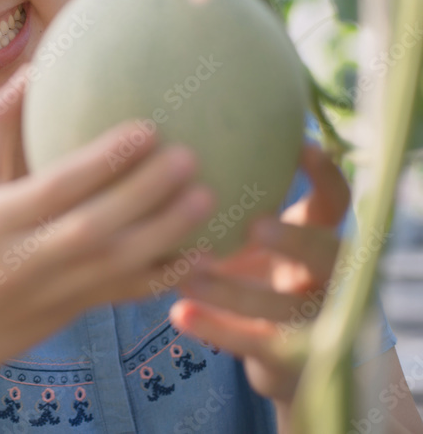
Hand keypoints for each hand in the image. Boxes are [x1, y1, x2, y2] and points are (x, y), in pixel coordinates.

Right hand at [0, 67, 215, 377]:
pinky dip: (170, 275)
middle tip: (190, 156)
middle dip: (146, 194)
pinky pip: (129, 294)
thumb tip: (35, 68)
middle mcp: (26, 259)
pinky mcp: (78, 310)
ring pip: (120, 266)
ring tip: (209, 196)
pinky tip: (207, 251)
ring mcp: (55, 290)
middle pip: (95, 228)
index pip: (55, 189)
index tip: (147, 128)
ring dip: (169, 233)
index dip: (102, 161)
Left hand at [171, 144, 346, 403]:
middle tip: (254, 225)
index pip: (336, 202)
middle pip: (326, 255)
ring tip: (186, 276)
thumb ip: (236, 203)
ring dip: (233, 290)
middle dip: (294, 239)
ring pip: (283, 306)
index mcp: (322, 238)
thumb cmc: (261, 277)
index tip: (297, 145)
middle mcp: (328, 278)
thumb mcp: (260, 242)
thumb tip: (169, 150)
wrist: (289, 359)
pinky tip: (178, 315)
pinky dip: (216, 328)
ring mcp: (313, 321)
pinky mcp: (289, 359)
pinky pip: (253, 343)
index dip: (324, 175)